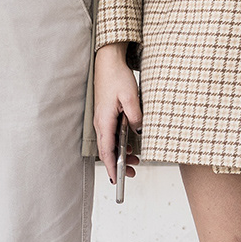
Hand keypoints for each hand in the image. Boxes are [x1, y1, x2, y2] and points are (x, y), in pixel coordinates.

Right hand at [94, 42, 142, 185]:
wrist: (107, 61)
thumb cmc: (116, 77)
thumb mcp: (130, 97)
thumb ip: (135, 116)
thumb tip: (139, 131)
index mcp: (104, 120)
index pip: (106, 151)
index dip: (112, 167)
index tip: (118, 180)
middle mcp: (100, 123)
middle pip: (107, 151)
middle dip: (119, 165)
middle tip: (133, 173)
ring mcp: (102, 120)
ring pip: (110, 144)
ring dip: (121, 155)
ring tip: (135, 161)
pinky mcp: (106, 116)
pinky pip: (112, 135)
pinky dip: (120, 144)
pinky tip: (130, 147)